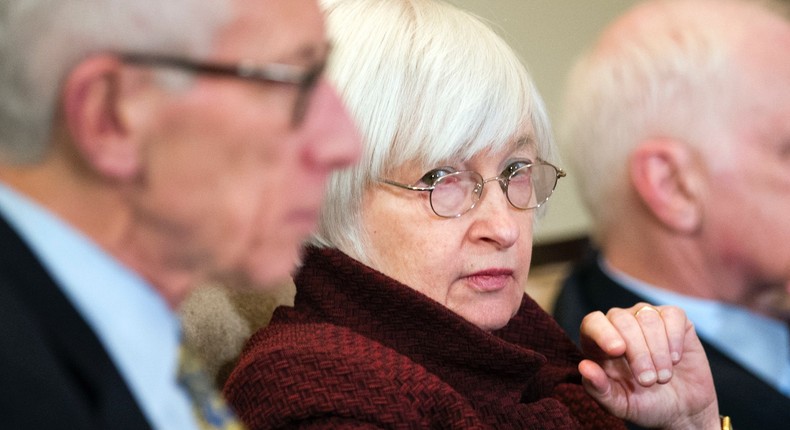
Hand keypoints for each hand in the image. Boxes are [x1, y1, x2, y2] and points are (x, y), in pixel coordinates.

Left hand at [578, 303, 719, 428]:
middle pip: (622, 320)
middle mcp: (620, 325)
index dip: (602, 332)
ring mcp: (646, 317)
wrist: (683, 408)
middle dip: (638, 352)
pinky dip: (675, 338)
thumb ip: (599, 389)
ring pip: (647, 317)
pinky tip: (675, 359)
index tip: (617, 351)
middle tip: (648, 381)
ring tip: (662, 377)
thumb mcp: (620, 404)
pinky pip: (672, 315)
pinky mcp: (673, 318)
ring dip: (658, 350)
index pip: (592, 323)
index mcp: (599, 343)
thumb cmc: (645, 403)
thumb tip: (584, 367)